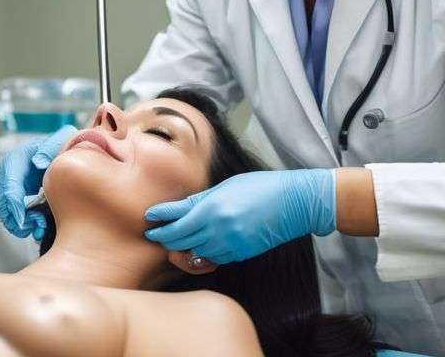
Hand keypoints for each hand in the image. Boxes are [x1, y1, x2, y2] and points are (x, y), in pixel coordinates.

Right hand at [0, 125, 77, 239]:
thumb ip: (49, 148)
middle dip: (16, 219)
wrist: (61, 151)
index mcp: (15, 160)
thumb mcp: (57, 141)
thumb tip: (38, 162)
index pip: (9, 185)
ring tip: (38, 230)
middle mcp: (8, 175)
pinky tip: (37, 230)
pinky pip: (14, 215)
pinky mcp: (18, 198)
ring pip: (5, 212)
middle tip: (34, 227)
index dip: (14, 205)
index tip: (23, 220)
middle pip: (2, 202)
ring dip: (19, 225)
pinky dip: (23, 225)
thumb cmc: (59, 145)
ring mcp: (12, 187)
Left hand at [143, 169, 335, 263]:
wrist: (294, 202)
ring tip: (179, 237)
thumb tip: (170, 209)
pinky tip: (204, 241)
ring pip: (195, 254)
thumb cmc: (260, 187)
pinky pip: (214, 258)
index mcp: (213, 209)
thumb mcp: (224, 187)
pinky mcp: (241, 254)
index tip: (149, 222)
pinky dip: (205, 251)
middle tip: (157, 233)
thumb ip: (196, 201)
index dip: (159, 225)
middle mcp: (219, 230)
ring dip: (185, 247)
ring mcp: (231, 245)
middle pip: (181, 243)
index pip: (176, 225)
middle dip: (167, 239)